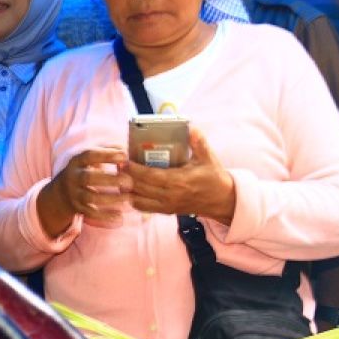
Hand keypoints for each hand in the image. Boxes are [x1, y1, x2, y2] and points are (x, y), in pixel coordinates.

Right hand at [38, 146, 128, 235]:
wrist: (62, 192)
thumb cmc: (85, 170)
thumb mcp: (89, 159)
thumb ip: (107, 151)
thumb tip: (125, 149)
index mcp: (76, 162)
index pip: (89, 155)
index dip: (106, 155)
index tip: (124, 156)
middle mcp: (72, 177)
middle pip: (88, 178)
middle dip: (110, 179)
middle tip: (129, 181)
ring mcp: (74, 194)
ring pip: (90, 197)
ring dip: (111, 198)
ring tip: (128, 198)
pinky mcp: (77, 208)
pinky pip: (91, 213)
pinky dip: (105, 216)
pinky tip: (120, 216)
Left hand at [120, 128, 235, 223]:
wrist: (222, 200)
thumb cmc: (213, 177)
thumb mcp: (208, 158)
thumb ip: (198, 142)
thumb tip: (191, 127)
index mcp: (179, 181)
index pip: (150, 176)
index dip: (134, 170)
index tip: (123, 161)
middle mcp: (170, 195)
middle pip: (140, 188)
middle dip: (126, 177)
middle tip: (117, 166)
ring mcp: (167, 205)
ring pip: (139, 200)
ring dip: (127, 190)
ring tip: (120, 177)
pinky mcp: (167, 211)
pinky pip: (144, 208)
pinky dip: (134, 200)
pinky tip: (129, 190)